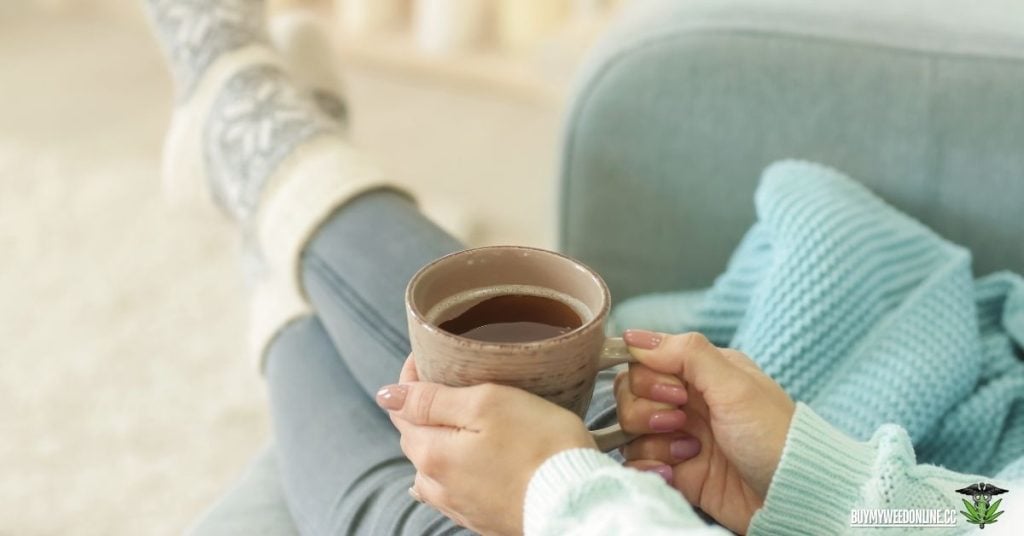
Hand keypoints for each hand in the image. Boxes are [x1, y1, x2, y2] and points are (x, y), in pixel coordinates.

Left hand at [377, 355, 596, 534]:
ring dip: (441, 438)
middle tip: (453, 377)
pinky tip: (470, 461)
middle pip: (416, 434)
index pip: (402, 405)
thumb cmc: (540, 447)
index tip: (430, 353)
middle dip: (426, 404)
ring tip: (466, 417)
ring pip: (433, 463)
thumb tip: (387, 394)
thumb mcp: (487, 404)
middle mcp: (436, 484)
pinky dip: (458, 466)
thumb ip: (432, 399)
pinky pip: (455, 486)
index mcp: (430, 452)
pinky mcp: (483, 516)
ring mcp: (459, 504)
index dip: (412, 375)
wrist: (578, 502)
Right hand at [615, 330, 795, 533]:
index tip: (676, 392)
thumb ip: (686, 353)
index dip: (649, 377)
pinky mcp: (675, 470)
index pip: (645, 361)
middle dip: (647, 410)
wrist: (791, 495)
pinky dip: (648, 468)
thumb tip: (634, 338)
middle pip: (630, 394)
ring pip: (630, 429)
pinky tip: (675, 472)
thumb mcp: (735, 385)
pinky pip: (637, 463)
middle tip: (681, 422)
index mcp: (701, 373)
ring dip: (652, 441)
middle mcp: (686, 401)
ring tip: (688, 451)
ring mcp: (678, 437)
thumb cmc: (775, 436)